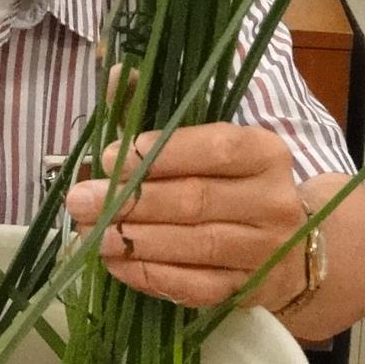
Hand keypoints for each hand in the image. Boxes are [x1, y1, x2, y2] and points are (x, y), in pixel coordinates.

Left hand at [65, 122, 308, 309]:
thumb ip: (157, 108)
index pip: (215, 149)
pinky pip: (195, 286)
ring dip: (134, 241)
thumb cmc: (228, 179)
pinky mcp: (247, 290)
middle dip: (131, 201)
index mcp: (265, 152)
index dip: (159, 153)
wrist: (283, 241)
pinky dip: (151, 275)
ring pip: (195, 246)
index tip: (110, 158)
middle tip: (81, 200)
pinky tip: (116, 264)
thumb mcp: (202, 139)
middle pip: (197, 200)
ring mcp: (265, 251)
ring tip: (89, 234)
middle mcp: (273, 200)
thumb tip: (119, 74)